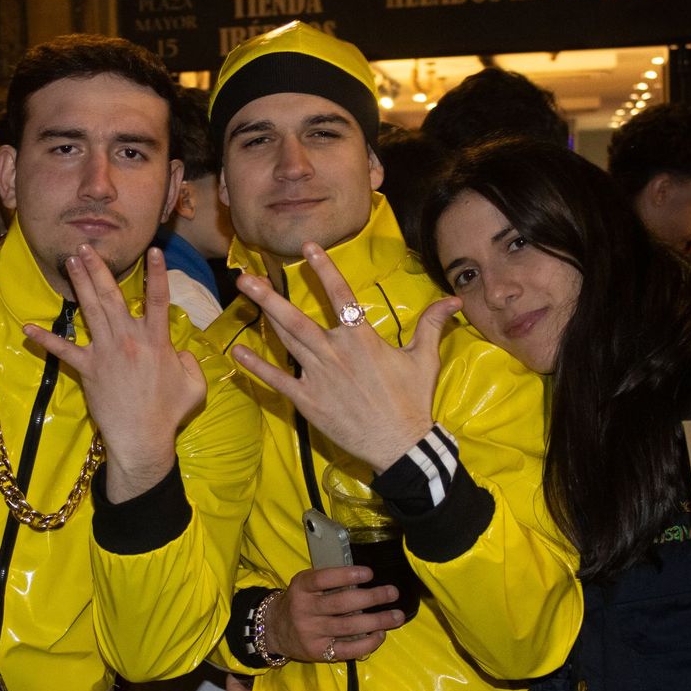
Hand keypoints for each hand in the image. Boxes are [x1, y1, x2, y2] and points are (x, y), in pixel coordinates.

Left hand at [23, 245, 205, 501]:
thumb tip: (179, 352)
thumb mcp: (195, 384)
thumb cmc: (169, 412)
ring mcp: (105, 352)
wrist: (142, 437)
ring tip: (70, 261)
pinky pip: (63, 351)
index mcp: (156, 340)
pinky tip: (27, 328)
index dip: (157, 273)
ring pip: (90, 310)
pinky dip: (45, 339)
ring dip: (79, 283)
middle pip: (112, 295)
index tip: (153, 249)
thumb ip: (189, 361)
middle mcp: (128, 339)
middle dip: (99, 268)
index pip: (158, 299)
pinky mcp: (87, 369)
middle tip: (86, 246)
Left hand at [229, 242, 459, 473]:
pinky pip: (277, 379)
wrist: (400, 443)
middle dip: (269, 295)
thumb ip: (431, 324)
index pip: (340, 295)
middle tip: (245, 276)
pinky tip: (237, 352)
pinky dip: (256, 365)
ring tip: (244, 296)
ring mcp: (318, 375)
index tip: (307, 248)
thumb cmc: (412, 400)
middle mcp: (335, 351)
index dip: (324, 269)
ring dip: (263, 316)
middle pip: (297, 318)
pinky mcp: (307, 399)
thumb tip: (453, 300)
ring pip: (286, 339)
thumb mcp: (424, 358)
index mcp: (362, 338)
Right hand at [263, 564, 404, 662]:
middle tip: (392, 592)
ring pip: (349, 627)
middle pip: (341, 603)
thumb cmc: (299, 602)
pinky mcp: (319, 652)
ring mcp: (311, 632)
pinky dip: (368, 643)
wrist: (274, 630)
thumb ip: (328, 581)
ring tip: (396, 615)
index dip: (347, 575)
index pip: (323, 579)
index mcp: (301, 587)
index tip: (369, 573)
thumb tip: (367, 579)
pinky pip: (348, 649)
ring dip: (377, 621)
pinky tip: (380, 634)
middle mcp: (304, 609)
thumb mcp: (305, 586)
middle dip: (371, 597)